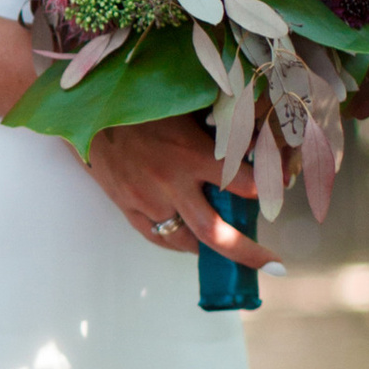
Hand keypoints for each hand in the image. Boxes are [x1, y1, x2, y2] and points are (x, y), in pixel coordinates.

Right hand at [79, 111, 273, 269]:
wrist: (91, 112)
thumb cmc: (142, 105)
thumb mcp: (187, 109)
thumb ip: (218, 131)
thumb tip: (253, 143)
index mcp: (190, 154)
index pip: (240, 183)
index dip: (264, 189)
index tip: (277, 191)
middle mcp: (171, 184)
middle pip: (216, 233)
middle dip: (247, 252)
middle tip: (272, 263)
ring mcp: (147, 201)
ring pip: (186, 241)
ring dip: (210, 247)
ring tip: (229, 249)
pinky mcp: (129, 209)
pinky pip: (159, 237)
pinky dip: (178, 243)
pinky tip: (191, 242)